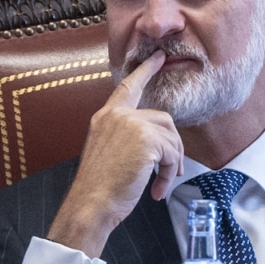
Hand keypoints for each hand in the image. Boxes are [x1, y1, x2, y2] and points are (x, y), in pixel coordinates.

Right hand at [46, 51, 182, 257]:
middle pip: (163, 119)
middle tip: (172, 171)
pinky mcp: (145, 139)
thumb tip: (157, 145)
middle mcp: (116, 116)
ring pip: (170, 136)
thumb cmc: (99, 189)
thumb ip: (127, 139)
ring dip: (172, 163)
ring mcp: (130, 124)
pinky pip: (172, 153)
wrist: (90, 205)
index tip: (158, 58)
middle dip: (173, 146)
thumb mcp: (109, 154)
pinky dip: (169, 174)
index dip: (144, 71)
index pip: (127, 88)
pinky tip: (157, 190)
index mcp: (105, 118)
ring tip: (161, 184)